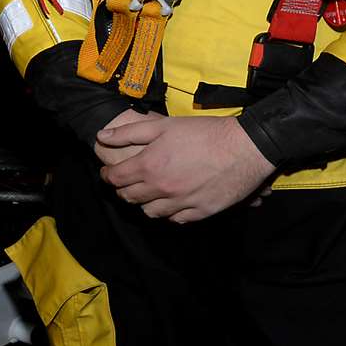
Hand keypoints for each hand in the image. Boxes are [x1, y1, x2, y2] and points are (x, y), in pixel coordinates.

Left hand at [96, 114, 275, 223]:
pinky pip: (176, 219)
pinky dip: (169, 213)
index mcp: (149, 166)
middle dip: (123, 190)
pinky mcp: (200, 211)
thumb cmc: (203, 132)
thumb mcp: (162, 125)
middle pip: (130, 198)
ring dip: (144, 203)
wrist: (243, 147)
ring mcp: (181, 203)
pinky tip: (171, 202)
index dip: (107, 175)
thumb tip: (101, 136)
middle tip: (125, 183)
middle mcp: (161, 188)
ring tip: (148, 193)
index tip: (108, 172)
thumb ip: (128, 132)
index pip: (115, 179)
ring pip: (150, 212)